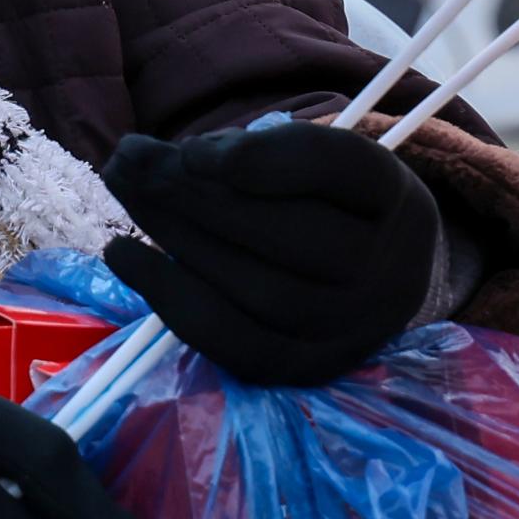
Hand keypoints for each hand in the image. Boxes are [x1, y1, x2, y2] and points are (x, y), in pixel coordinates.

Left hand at [102, 121, 438, 387]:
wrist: (373, 281)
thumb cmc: (323, 203)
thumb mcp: (311, 162)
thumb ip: (248, 153)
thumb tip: (150, 161)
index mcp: (395, 196)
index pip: (335, 169)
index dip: (262, 159)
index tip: (192, 150)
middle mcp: (389, 270)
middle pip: (289, 234)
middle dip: (195, 194)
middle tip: (131, 161)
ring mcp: (352, 330)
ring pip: (261, 291)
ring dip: (177, 238)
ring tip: (128, 193)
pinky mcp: (307, 368)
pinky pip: (235, 342)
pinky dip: (170, 297)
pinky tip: (123, 254)